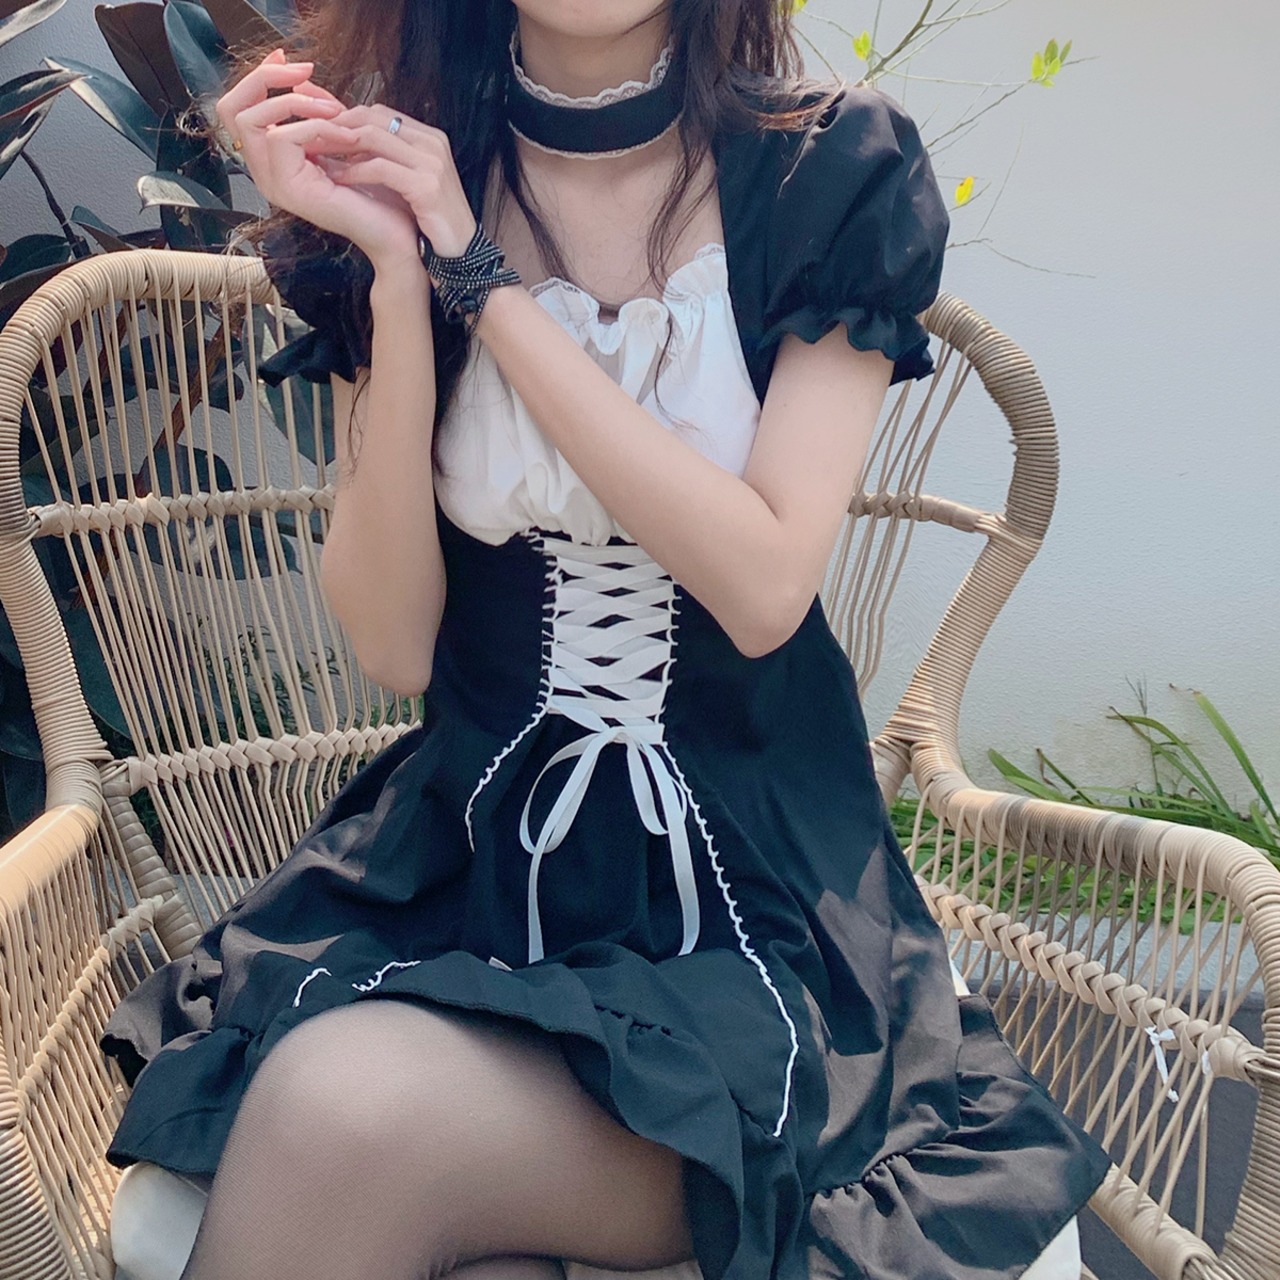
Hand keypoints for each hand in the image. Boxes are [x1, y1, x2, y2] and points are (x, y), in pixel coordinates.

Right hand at [215, 50, 420, 268]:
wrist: (394, 231)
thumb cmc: (374, 189)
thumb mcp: (338, 137)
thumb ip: (315, 110)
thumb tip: (301, 75)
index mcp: (271, 159)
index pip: (240, 107)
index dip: (259, 77)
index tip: (289, 59)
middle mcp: (263, 171)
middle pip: (233, 108)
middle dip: (268, 79)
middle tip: (305, 71)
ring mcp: (272, 182)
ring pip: (252, 119)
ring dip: (296, 104)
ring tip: (338, 113)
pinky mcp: (287, 189)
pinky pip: (282, 137)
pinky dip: (317, 127)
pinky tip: (349, 136)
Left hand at [319, 104, 478, 259]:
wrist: (463, 256)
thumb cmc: (432, 224)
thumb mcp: (409, 183)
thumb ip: (385, 159)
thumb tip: (348, 145)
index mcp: (429, 138)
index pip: (379, 112)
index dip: (345, 117)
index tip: (318, 128)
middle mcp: (432, 143)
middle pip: (373, 116)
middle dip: (337, 125)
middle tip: (308, 137)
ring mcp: (432, 163)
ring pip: (373, 136)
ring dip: (339, 144)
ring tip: (316, 155)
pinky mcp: (426, 186)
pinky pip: (381, 169)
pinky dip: (355, 172)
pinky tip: (337, 179)